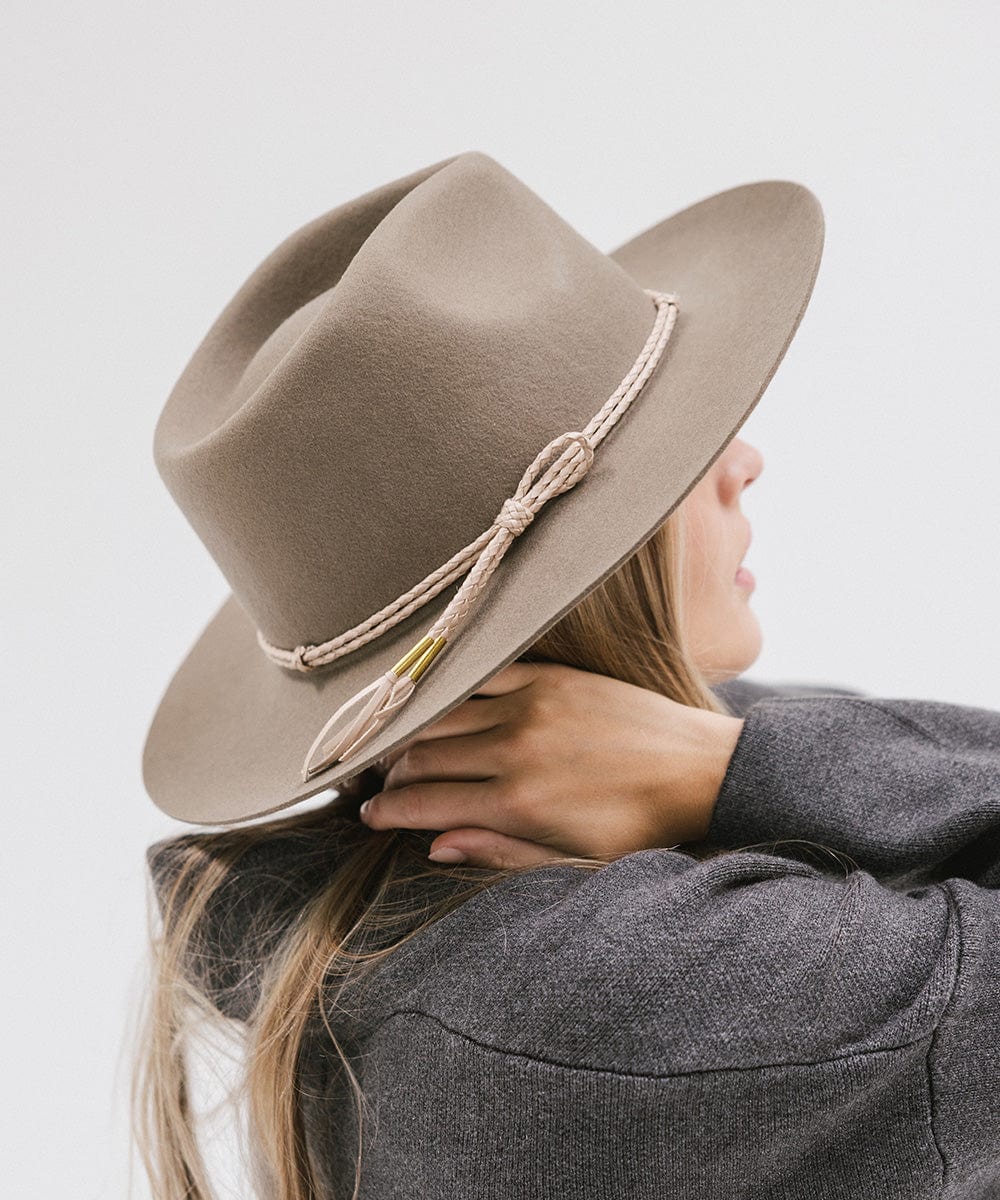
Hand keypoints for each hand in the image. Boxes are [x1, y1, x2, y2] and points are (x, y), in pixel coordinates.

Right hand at [356, 660, 743, 868]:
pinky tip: (436, 698)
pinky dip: (451, 687)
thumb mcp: (572, 861)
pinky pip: (481, 675)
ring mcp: (530, 706)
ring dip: (411, 731)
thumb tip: (435, 846)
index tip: (368, 814)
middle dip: (389, 773)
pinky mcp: (549, 676)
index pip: (424, 803)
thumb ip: (499, 853)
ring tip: (399, 746)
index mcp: (518, 803)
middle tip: (376, 782)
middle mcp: (514, 750)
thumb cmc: (637, 826)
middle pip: (422, 756)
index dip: (386, 810)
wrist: (697, 769)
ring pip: (443, 715)